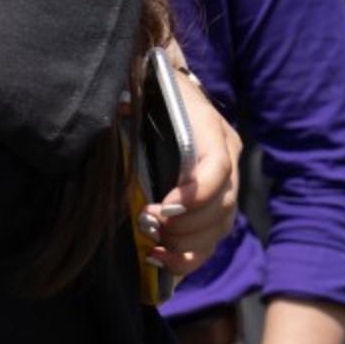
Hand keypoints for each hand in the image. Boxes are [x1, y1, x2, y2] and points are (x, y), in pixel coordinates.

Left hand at [142, 58, 239, 276]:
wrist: (166, 86)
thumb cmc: (148, 92)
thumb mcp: (141, 91)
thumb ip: (131, 105)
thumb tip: (117, 114)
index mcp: (209, 127)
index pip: (218, 167)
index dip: (196, 193)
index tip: (164, 209)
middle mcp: (227, 155)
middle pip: (222, 204)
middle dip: (186, 226)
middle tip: (150, 224)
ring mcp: (226, 181)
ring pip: (220, 227)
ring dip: (186, 245)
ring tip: (153, 245)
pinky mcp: (215, 203)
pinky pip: (211, 239)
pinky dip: (187, 256)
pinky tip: (157, 257)